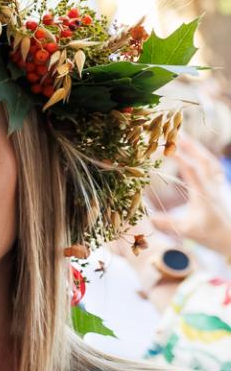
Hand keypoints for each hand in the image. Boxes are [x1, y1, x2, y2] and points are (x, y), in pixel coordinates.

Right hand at [150, 136, 230, 259]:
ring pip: (210, 161)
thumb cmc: (209, 235)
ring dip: (198, 149)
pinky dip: (205, 157)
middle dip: (190, 145)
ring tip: (185, 138)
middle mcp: (213, 186)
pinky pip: (214, 167)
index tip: (166, 148)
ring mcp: (218, 186)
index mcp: (204, 194)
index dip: (180, 157)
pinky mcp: (219, 187)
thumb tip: (148, 217)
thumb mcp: (186, 230)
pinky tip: (198, 154)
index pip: (192, 170)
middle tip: (176, 133)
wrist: (230, 238)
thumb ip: (167, 224)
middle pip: (203, 160)